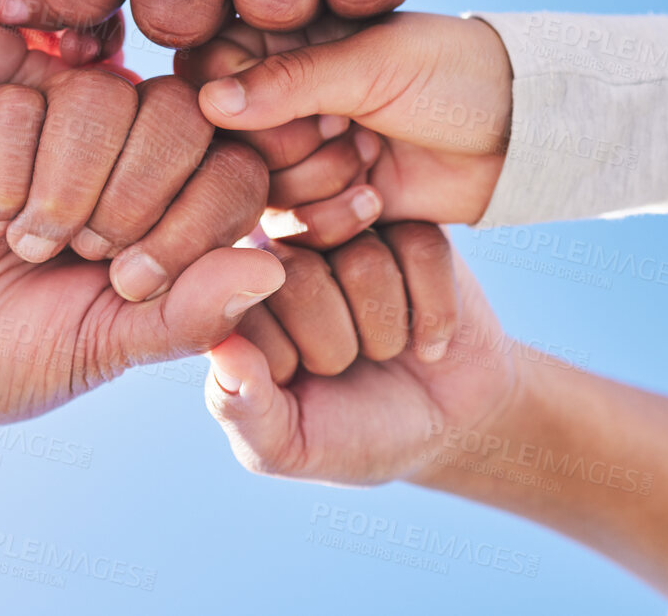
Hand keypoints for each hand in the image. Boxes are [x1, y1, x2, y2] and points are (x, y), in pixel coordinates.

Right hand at [0, 0, 134, 101]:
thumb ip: (70, 77)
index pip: (105, 50)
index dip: (103, 58)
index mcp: (42, 51)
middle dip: (85, 29)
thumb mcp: (10, 81)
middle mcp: (44, 7)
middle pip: (106, 8)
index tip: (77, 69)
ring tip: (3, 10)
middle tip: (57, 45)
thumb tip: (134, 86)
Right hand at [0, 73, 281, 458]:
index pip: (234, 163)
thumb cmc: (15, 353)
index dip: (195, 218)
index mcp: (172, 199)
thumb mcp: (111, 345)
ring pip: (98, 96)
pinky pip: (18, 105)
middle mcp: (123, 145)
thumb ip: (189, 311)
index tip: (132, 284)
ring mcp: (51, 119)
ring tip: (28, 244)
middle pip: (177, 112)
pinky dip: (3, 177)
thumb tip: (273, 266)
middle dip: (131, 199)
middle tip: (83, 254)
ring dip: (63, 189)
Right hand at [181, 13, 511, 224]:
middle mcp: (275, 98)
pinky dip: (335, 218)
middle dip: (292, 146)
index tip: (308, 98)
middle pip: (225, 141)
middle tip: (349, 127)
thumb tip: (206, 103)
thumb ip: (290, 81)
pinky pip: (290, 229)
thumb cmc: (452, 75)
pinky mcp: (318, 204)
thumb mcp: (374, 64)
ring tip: (370, 155)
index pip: (208, 70)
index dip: (243, 99)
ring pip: (254, 188)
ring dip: (318, 181)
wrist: (514, 138)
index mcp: (279, 40)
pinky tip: (376, 196)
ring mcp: (294, 153)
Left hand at [209, 240, 519, 486]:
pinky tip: (428, 342)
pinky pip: (422, 248)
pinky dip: (435, 315)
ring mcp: (349, 229)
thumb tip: (222, 348)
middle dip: (338, 346)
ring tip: (385, 351)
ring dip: (387, 331)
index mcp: (237, 298)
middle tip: (348, 365)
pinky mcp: (412, 222)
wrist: (445, 429)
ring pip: (363, 259)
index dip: (286, 362)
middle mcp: (284, 250)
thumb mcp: (288, 445)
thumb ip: (242, 409)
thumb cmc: (354, 435)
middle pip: (299, 277)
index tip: (300, 383)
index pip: (243, 307)